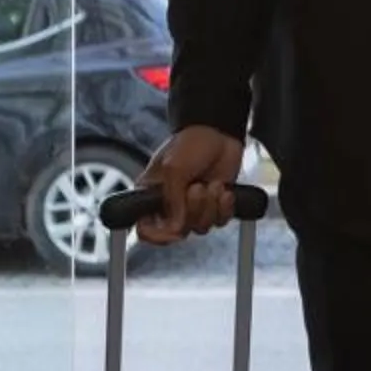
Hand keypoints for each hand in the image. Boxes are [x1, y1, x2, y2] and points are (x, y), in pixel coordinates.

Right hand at [135, 125, 247, 244]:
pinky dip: (225, 207)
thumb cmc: (190, 143)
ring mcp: (193, 206)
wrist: (219, 133)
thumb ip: (173, 199)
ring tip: (212, 183)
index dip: (158, 236)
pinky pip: (220, 221)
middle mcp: (170, 205)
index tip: (174, 233)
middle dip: (194, 210)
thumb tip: (176, 228)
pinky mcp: (214, 205)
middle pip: (179, 231)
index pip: (145, 229)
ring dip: (211, 206)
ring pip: (201, 227)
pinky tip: (224, 189)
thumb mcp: (174, 168)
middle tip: (198, 187)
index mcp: (151, 196)